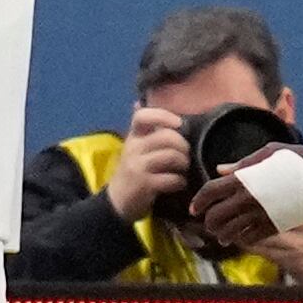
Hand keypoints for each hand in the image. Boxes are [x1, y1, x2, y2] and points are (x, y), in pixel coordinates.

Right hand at [102, 105, 189, 221]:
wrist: (117, 201)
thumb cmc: (133, 170)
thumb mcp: (135, 147)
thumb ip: (144, 129)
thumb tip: (138, 102)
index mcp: (134, 136)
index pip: (143, 116)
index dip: (163, 116)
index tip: (179, 123)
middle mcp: (134, 148)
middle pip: (167, 137)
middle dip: (183, 146)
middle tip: (185, 156)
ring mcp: (138, 166)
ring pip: (172, 156)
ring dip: (184, 164)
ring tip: (182, 170)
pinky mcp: (144, 185)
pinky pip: (172, 179)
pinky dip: (180, 182)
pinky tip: (178, 183)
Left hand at [190, 144, 285, 249]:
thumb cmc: (298, 160)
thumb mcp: (269, 153)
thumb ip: (242, 164)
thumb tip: (220, 170)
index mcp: (243, 179)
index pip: (210, 192)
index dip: (199, 201)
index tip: (194, 208)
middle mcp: (247, 199)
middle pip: (216, 215)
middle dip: (209, 221)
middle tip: (210, 223)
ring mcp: (260, 215)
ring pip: (230, 231)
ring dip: (222, 234)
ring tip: (222, 234)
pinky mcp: (273, 227)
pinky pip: (249, 238)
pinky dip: (241, 239)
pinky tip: (241, 237)